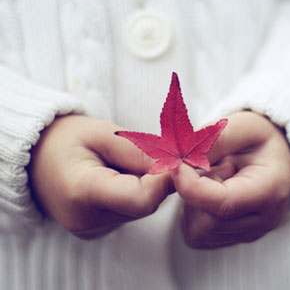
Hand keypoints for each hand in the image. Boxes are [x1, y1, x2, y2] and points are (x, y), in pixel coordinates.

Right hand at [28, 115, 173, 238]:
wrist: (36, 155)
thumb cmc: (68, 138)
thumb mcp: (106, 134)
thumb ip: (142, 152)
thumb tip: (178, 168)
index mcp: (83, 192)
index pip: (142, 200)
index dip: (165, 180)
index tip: (174, 158)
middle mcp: (87, 220)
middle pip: (146, 204)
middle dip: (157, 178)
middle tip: (151, 152)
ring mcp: (91, 229)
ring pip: (142, 208)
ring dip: (146, 184)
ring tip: (124, 162)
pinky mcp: (97, 231)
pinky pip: (131, 211)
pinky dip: (135, 192)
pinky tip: (118, 176)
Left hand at [173, 111, 289, 248]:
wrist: (275, 154)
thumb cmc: (260, 139)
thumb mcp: (243, 126)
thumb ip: (214, 140)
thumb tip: (181, 158)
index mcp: (270, 190)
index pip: (223, 203)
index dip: (191, 186)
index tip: (177, 164)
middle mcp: (264, 220)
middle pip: (207, 221)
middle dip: (195, 191)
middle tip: (211, 165)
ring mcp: (249, 233)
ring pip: (198, 231)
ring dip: (192, 203)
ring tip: (214, 178)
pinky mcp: (235, 239)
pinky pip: (197, 236)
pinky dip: (193, 214)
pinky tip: (208, 193)